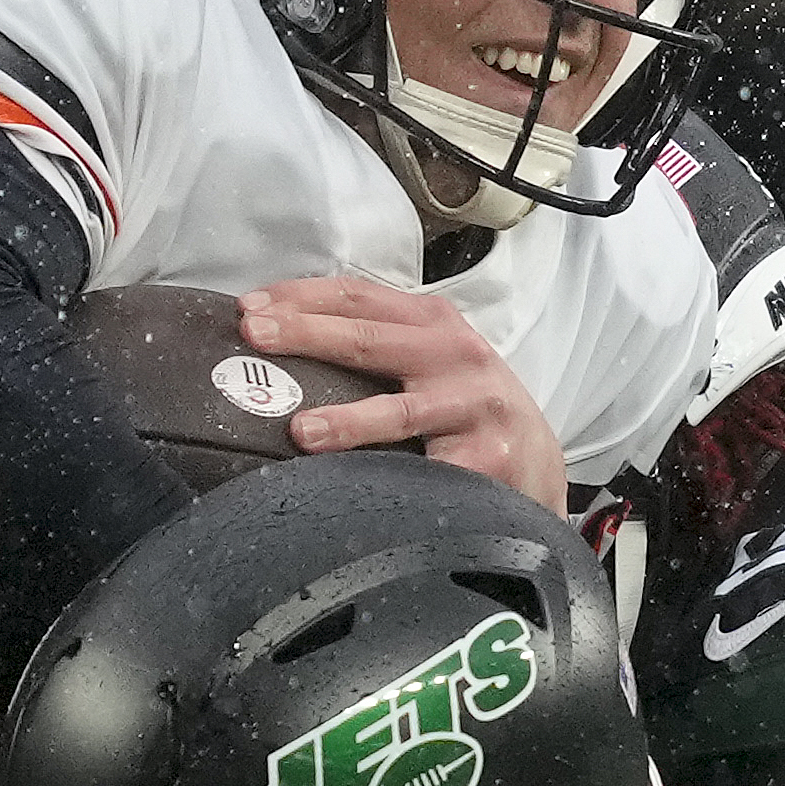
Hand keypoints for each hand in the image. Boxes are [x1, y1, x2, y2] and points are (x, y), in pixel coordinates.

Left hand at [238, 276, 567, 512]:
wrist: (536, 462)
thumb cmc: (464, 407)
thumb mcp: (430, 358)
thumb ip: (374, 343)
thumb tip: (278, 339)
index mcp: (433, 322)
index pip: (358, 296)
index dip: (301, 298)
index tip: (248, 308)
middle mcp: (455, 355)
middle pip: (369, 339)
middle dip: (307, 334)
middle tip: (254, 337)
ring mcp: (472, 407)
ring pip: (400, 412)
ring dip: (348, 422)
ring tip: (302, 431)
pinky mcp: (484, 461)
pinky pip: (426, 473)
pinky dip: (387, 480)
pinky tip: (354, 489)